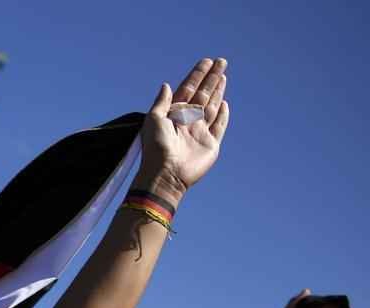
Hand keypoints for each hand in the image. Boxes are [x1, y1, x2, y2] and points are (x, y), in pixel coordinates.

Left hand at [134, 58, 229, 204]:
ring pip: (212, 106)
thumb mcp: (154, 120)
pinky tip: (225, 103)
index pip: (188, 89)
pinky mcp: (210, 143)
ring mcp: (199, 131)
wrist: (166, 174)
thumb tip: (166, 84)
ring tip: (223, 75)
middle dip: (211, 78)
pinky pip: (219, 125)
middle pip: (203, 94)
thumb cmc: (156, 148)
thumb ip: (162, 102)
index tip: (206, 62)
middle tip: (221, 61)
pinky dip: (223, 114)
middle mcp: (187, 120)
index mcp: (173, 114)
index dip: (197, 75)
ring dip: (218, 91)